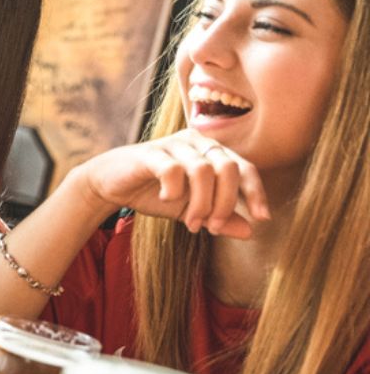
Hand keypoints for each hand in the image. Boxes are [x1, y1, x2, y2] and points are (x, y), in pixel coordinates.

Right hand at [75, 129, 270, 237]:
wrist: (111, 185)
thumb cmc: (154, 193)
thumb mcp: (191, 210)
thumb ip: (219, 218)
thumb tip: (250, 231)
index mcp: (210, 152)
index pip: (244, 167)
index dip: (256, 192)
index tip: (262, 218)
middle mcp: (195, 142)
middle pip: (228, 167)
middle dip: (225, 202)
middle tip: (212, 227)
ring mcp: (172, 145)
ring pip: (203, 171)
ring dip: (201, 204)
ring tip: (191, 224)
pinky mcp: (150, 153)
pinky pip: (173, 170)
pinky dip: (175, 191)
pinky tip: (167, 200)